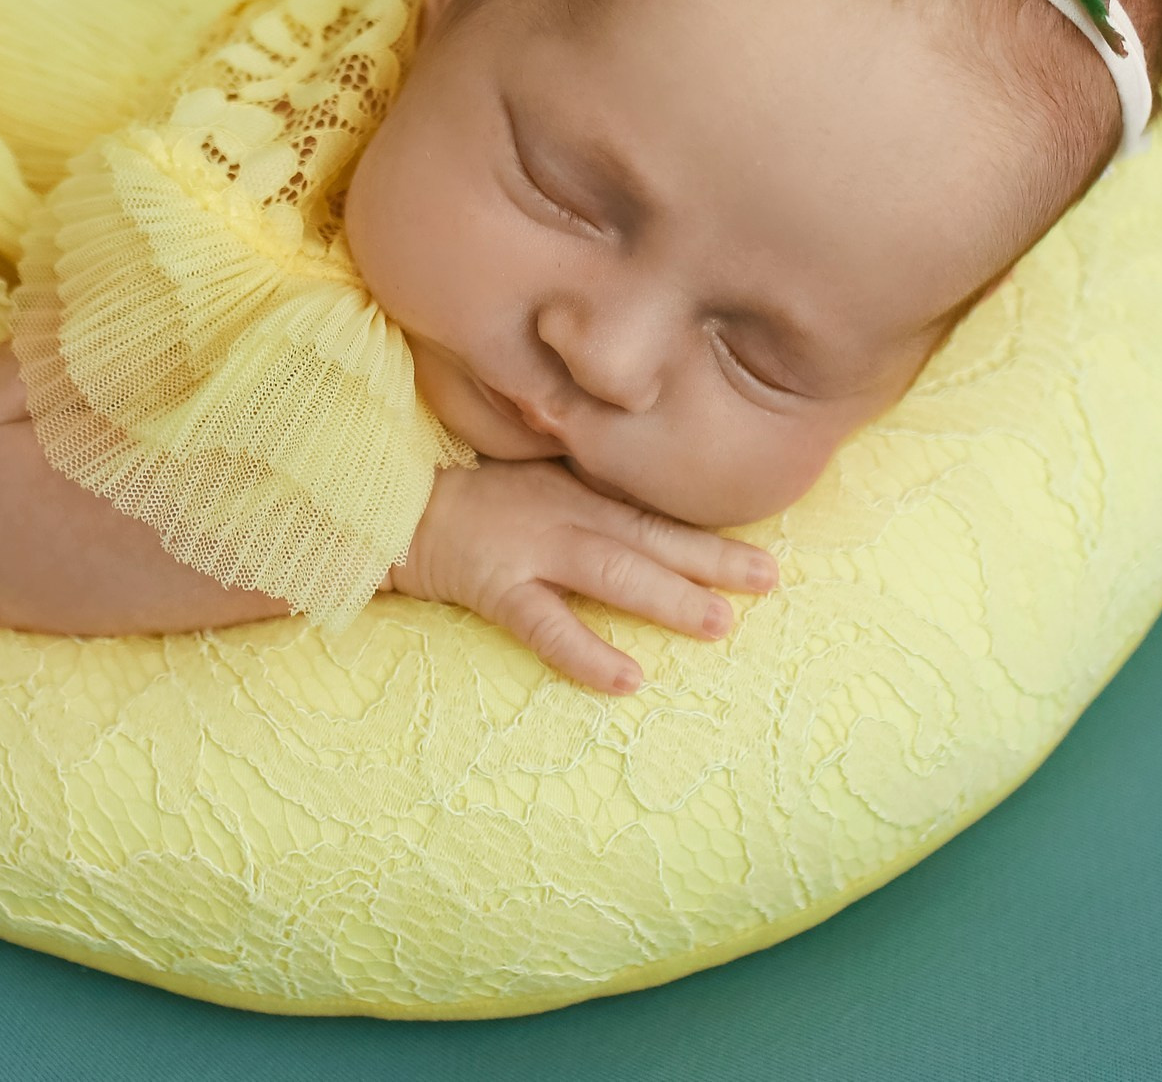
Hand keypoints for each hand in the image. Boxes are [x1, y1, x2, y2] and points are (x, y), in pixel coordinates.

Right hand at [387, 460, 778, 693]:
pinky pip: (547, 625)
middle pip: (647, 538)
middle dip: (710, 561)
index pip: (653, 514)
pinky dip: (587, 652)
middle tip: (768, 581)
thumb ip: (591, 495)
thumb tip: (654, 522)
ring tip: (720, 625)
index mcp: (577, 492)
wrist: (394, 510)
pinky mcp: (496, 587)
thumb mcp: (537, 482)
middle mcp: (564, 516)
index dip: (709, 536)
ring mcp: (530, 550)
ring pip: (611, 572)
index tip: (767, 557)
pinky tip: (627, 679)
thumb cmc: (471, 502)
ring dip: (667, 597)